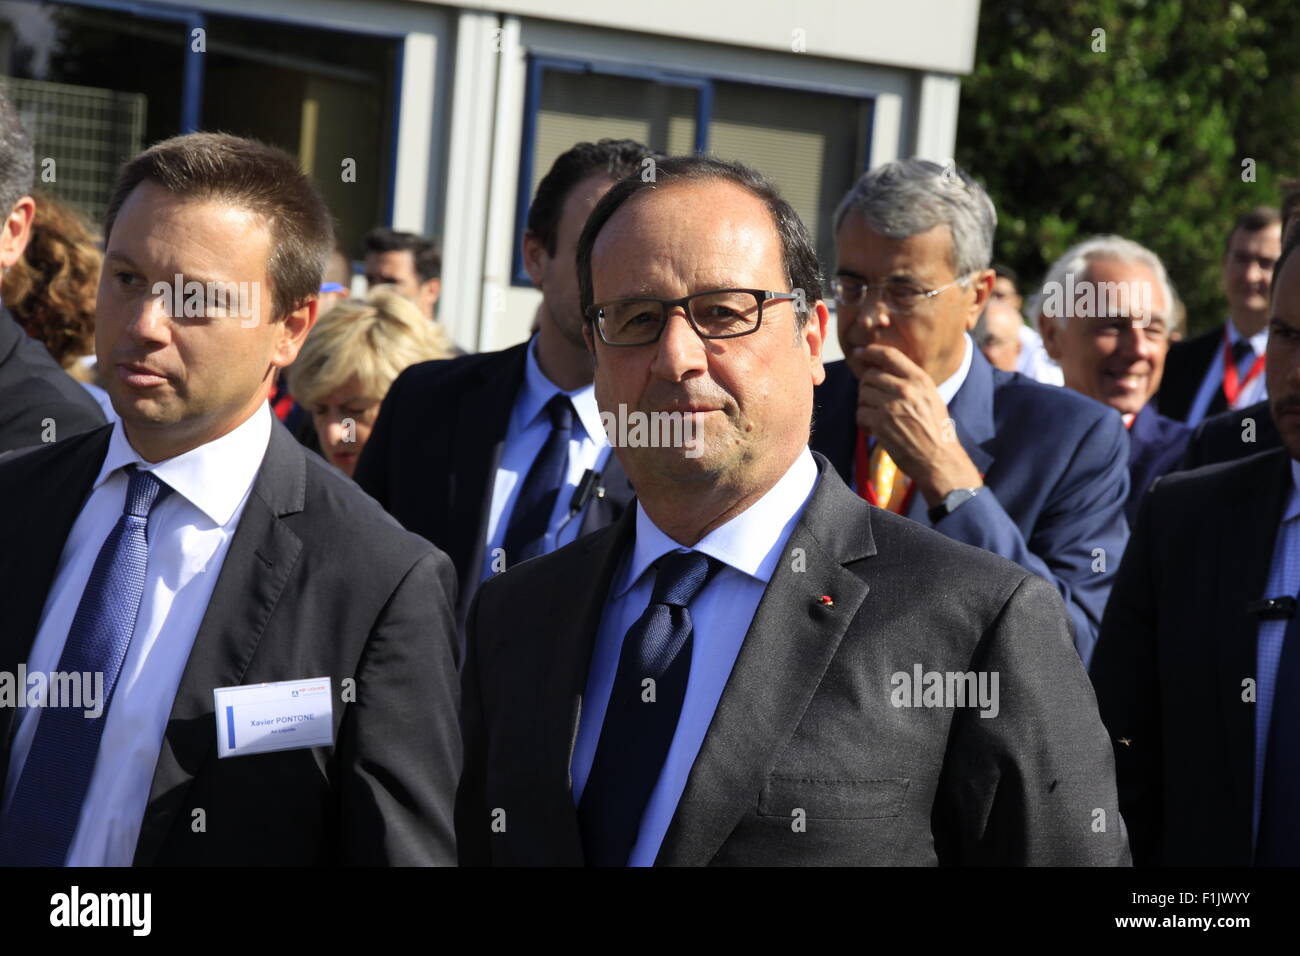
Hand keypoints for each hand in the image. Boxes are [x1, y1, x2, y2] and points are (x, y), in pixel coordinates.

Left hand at [853, 343, 982, 505]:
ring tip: (877, 418)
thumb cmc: (935, 431)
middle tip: (873, 402)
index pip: (890, 355)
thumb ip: (910, 383)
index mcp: (920, 380)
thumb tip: (880, 372)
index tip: (859, 352)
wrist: (939, 460)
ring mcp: (893, 405)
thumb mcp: (930, 398)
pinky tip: (873, 430)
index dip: (871, 351)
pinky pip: (860, 413)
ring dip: (865, 406)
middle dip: (866, 388)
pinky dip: (863, 423)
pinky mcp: (881, 423)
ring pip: (863, 394)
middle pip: (870, 376)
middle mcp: (907, 389)